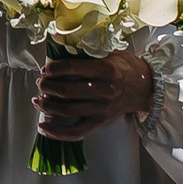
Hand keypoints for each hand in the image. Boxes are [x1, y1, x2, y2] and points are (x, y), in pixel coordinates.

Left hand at [36, 48, 156, 132]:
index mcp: (106, 70)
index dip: (54, 68)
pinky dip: (57, 132)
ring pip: (67, 111)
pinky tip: (44, 126)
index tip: (45, 68)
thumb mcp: (110, 52)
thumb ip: (88, 53)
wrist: (145, 87)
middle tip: (40, 82)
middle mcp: (105, 91)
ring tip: (37, 100)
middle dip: (47, 86)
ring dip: (47, 106)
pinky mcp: (100, 122)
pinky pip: (76, 132)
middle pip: (67, 91)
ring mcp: (102, 109)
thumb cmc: (125, 67)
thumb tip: (59, 51)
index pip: (72, 68)